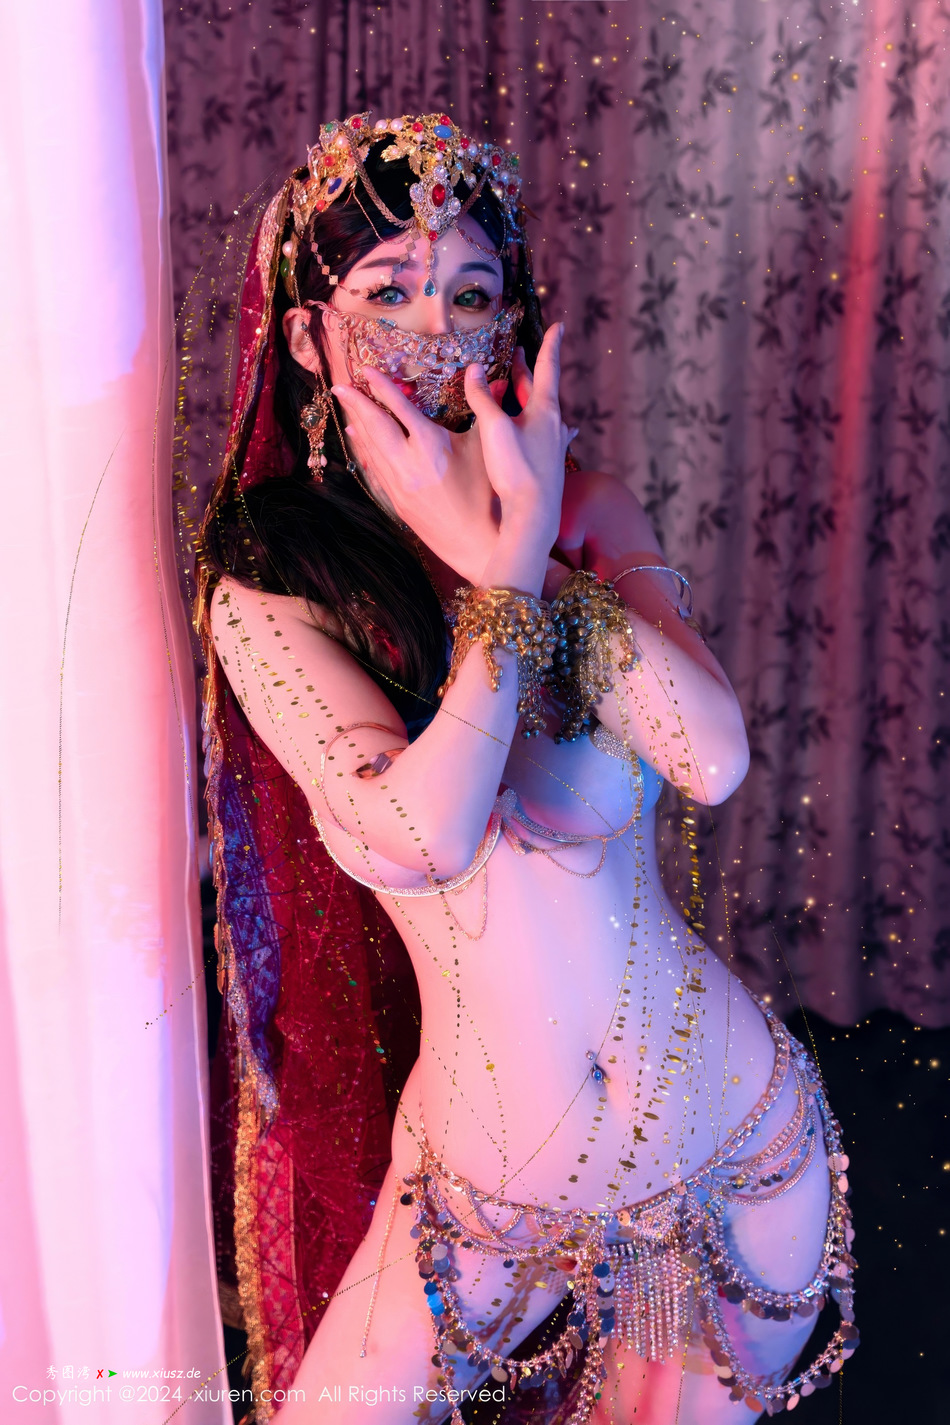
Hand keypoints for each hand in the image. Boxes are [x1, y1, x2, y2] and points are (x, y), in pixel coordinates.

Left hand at [331, 369, 508, 583]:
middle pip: (375, 426)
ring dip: (357, 425)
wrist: (478, 543)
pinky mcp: (397, 502)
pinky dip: (365, 451)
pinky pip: (375, 470)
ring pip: (371, 448)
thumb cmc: (489, 493)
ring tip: (346, 406)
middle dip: (356, 404)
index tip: (367, 372)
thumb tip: (482, 373)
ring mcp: (399, 484)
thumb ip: (480, 407)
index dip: (381, 388)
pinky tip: (358, 439)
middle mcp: (408, 462)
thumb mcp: (486, 446)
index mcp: (430, 444)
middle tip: (340, 386)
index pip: (399, 408)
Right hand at [463, 323, 576, 550]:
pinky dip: (536, 423)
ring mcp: (553, 445)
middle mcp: (554, 424)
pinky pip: (542, 433)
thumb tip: (473, 370)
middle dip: (528, 371)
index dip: (549, 346)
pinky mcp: (548, 464)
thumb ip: (483, 398)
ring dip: (528, 397)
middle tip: (519, 354)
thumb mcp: (494, 429)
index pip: (547, 368)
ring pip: (541, 412)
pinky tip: (548, 431)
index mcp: (545, 410)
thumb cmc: (517, 471)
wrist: (535, 515)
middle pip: (540, 390)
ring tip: (519, 387)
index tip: (557, 326)